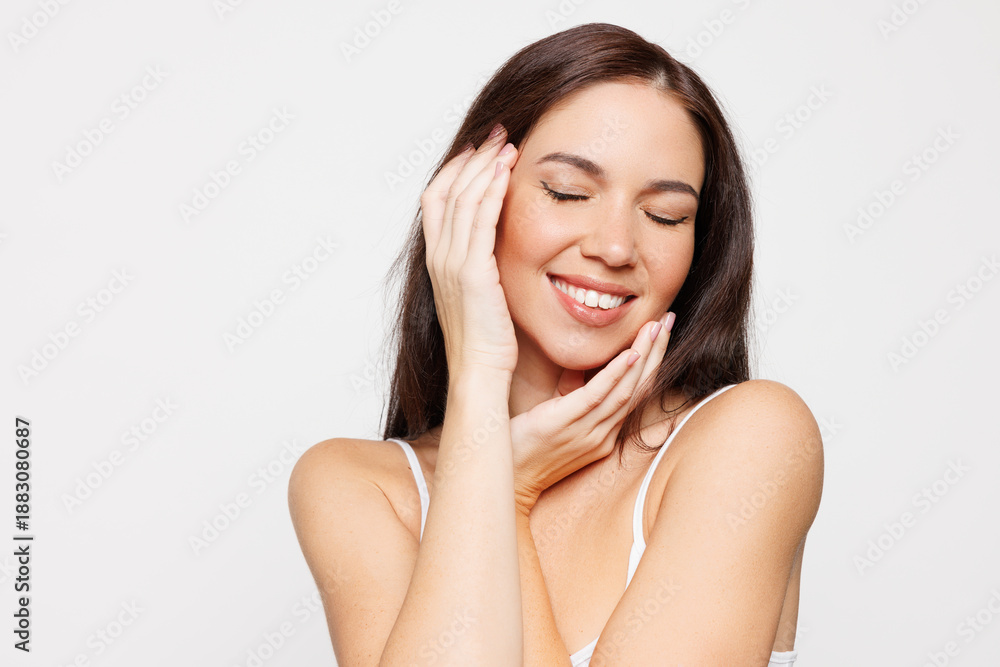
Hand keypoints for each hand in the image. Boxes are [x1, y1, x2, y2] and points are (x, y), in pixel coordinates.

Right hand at [421, 125, 520, 374]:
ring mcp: (452, 264)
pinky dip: (491, 190)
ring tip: (507, 143)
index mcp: (437, 261)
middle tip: (497, 134)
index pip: (436, 200)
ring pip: (462, 199)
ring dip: (485, 166)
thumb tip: (495, 248)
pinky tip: (507, 170)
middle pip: (447, 190)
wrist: (480, 373)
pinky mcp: (472, 272)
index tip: (479, 150)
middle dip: (472, 158)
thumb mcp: (478, 296)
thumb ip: (480, 267)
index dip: (455, 170)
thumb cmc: (485, 342)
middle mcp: (438, 258)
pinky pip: (479, 219)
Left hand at [510, 312, 675, 513]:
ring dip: (644, 356)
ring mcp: (586, 433)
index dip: (652, 361)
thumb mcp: (557, 417)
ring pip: (625, 390)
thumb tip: (581, 365)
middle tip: (670, 319)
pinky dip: (615, 374)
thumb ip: (572, 393)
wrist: (505, 478)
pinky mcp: (564, 425)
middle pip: (639, 388)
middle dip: (657, 352)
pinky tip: (630, 354)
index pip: (636, 392)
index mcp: (603, 434)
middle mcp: (602, 435)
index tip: (661, 331)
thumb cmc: (526, 447)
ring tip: (656, 327)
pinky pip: (596, 397)